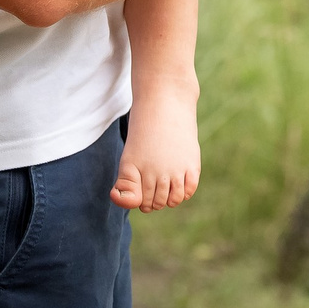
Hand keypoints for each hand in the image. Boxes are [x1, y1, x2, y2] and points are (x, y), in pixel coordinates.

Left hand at [109, 88, 201, 211]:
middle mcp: (157, 174)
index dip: (140, 200)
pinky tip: (179, 181)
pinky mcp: (192, 164)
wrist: (165, 104)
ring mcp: (176, 170)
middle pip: (157, 203)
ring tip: (166, 185)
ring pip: (174, 200)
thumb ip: (125, 183)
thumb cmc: (144, 132)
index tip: (141, 188)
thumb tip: (116, 198)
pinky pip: (190, 190)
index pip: (140, 203)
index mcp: (137, 172)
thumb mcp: (128, 158)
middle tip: (153, 183)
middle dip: (153, 199)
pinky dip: (185, 192)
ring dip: (169, 198)